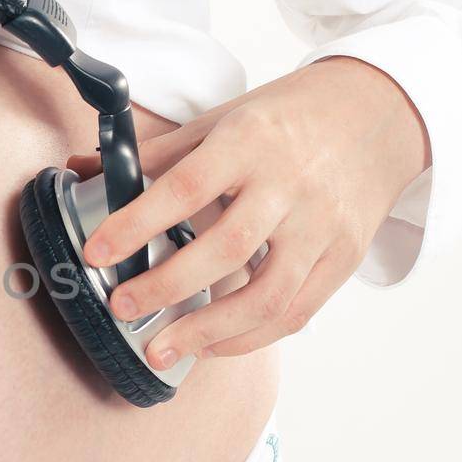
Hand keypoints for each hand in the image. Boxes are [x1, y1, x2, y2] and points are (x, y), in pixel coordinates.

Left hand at [74, 56, 429, 367]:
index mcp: (249, 142)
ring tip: (161, 349)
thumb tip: (82, 171)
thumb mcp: (222, 120)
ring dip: (209, 331)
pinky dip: (250, 337)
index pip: (184, 188)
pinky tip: (211, 345)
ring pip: (267, 294)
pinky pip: (296, 311)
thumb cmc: (288, 118)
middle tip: (122, 307)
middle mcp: (289, 185)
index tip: (96, 252)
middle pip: (225, 249)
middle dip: (167, 287)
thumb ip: (156, 154)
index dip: (137, 224)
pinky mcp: (344, 257)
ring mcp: (321, 226)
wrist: (378, 111)